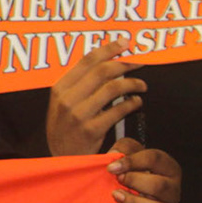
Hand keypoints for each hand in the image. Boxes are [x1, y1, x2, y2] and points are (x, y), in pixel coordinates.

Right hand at [45, 41, 146, 155]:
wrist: (61, 160)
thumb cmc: (66, 130)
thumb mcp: (63, 104)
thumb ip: (79, 85)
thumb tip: (106, 64)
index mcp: (60, 88)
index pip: (86, 60)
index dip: (108, 49)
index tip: (125, 43)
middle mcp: (67, 99)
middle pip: (102, 71)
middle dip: (126, 64)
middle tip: (140, 64)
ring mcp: (78, 114)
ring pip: (112, 88)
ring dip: (132, 84)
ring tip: (141, 86)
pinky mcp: (91, 130)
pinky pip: (118, 110)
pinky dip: (132, 104)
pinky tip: (136, 103)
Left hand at [107, 138, 178, 202]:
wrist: (131, 193)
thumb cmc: (132, 171)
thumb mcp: (129, 153)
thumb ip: (124, 148)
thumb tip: (114, 155)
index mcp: (168, 168)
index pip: (156, 160)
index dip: (132, 161)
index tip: (111, 167)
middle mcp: (172, 190)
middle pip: (160, 186)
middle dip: (135, 182)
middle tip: (117, 180)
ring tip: (117, 196)